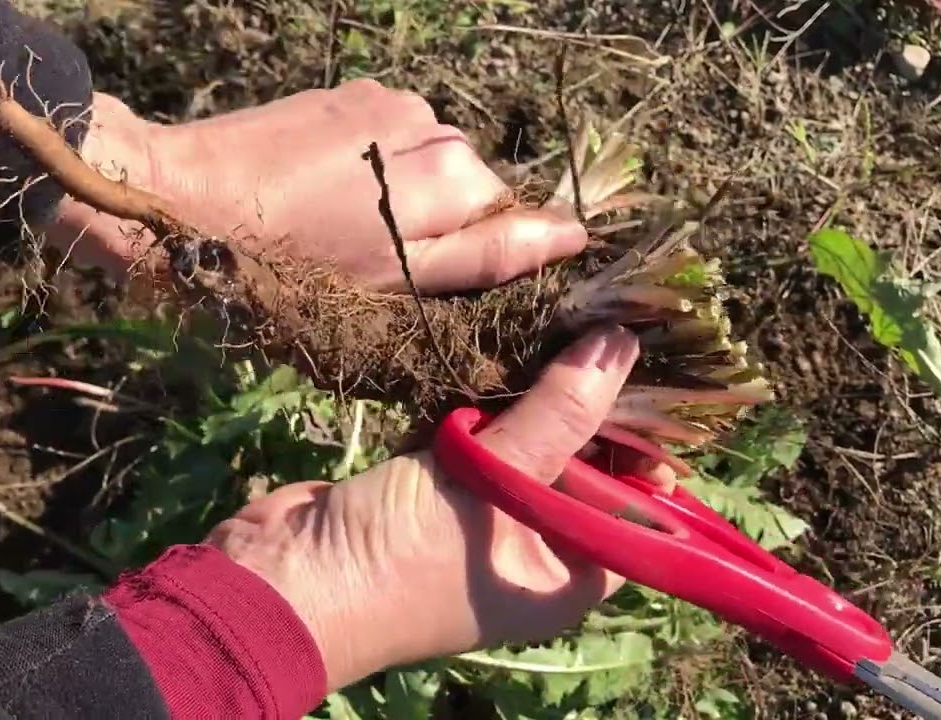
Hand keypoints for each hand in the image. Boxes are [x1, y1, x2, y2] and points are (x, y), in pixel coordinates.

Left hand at [43, 85, 590, 292]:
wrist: (180, 196)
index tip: (442, 275)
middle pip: (477, 187)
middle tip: (379, 260)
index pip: (519, 222)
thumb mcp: (389, 284)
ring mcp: (396, 105)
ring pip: (436, 159)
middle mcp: (440, 132)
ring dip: (410, 190)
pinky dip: (380, 162)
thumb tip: (572, 236)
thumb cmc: (283, 267)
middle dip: (443, 224)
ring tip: (347, 222)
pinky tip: (331, 186)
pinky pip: (397, 132)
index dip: (491, 256)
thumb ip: (485, 257)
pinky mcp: (356, 93)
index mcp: (455, 184)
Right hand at [204, 326, 639, 691]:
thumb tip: (622, 346)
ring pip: (526, 439)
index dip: (648, 442)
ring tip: (568, 318)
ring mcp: (479, 511)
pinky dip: (481, 396)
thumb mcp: (493, 489)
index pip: (636, 507)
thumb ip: (558, 416)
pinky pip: (474, 431)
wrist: (280, 579)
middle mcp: (531, 545)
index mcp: (566, 575)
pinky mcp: (431, 479)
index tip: (659, 369)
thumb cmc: (401, 558)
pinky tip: (503, 341)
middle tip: (609, 325)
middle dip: (589, 402)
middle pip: (580, 464)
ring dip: (533, 390)